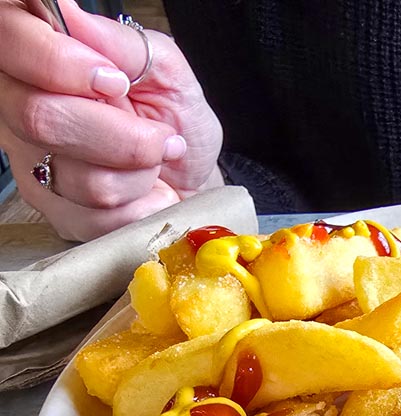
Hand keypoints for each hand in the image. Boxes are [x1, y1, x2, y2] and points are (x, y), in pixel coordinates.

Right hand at [0, 0, 222, 240]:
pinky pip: (93, 217)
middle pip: (38, 117)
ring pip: (74, 176)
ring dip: (137, 174)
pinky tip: (148, 192)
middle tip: (159, 136)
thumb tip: (75, 20)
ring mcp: (30, 160)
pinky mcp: (53, 209)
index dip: (56, 62)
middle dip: (120, 135)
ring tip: (153, 163)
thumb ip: (120, 45)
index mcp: (39, 54)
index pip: (7, 39)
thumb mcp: (163, 67)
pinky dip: (139, 206)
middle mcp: (18, 104)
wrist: (189, 175)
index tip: (113, 81)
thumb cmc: (173, 117)